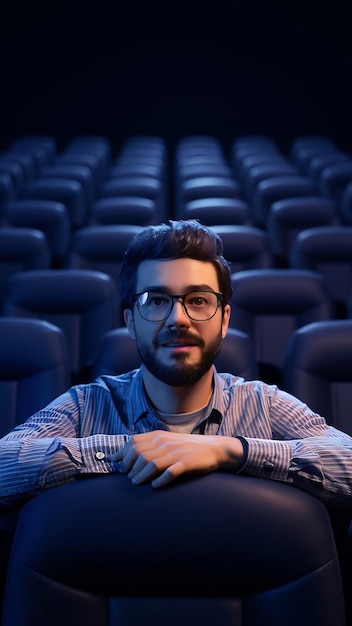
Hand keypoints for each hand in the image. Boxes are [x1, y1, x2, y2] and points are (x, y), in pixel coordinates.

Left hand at [114, 430, 243, 487]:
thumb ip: (150, 445)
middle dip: (129, 466)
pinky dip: (159, 480)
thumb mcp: (168, 441)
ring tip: (136, 482)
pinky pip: (169, 472)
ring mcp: (176, 453)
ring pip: (151, 463)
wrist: (214, 448)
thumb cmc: (188, 447)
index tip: (114, 463)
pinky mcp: (186, 464)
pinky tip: (155, 486)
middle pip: (139, 453)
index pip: (134, 442)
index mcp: (159, 435)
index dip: (122, 453)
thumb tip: (127, 453)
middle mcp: (165, 442)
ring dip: (140, 475)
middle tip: (128, 476)